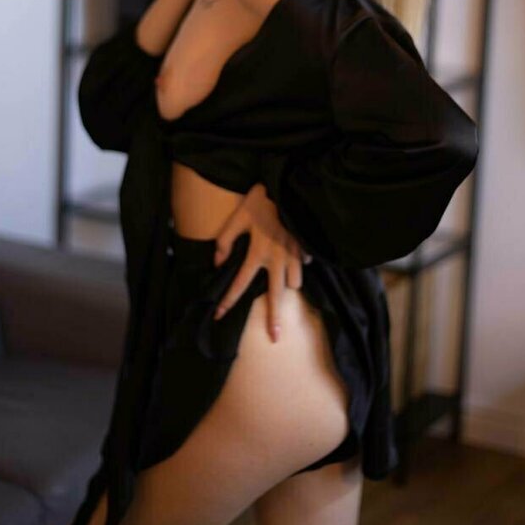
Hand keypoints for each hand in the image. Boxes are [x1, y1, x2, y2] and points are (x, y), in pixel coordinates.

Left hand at [211, 183, 311, 342]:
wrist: (289, 187)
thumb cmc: (261, 201)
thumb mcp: (236, 218)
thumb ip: (225, 241)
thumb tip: (218, 262)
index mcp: (257, 253)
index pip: (240, 283)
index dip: (228, 301)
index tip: (219, 316)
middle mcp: (277, 259)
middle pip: (275, 295)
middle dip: (274, 318)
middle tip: (275, 337)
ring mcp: (294, 254)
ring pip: (295, 282)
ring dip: (288, 286)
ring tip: (283, 286)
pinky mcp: (306, 247)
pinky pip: (305, 265)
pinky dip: (300, 266)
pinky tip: (297, 261)